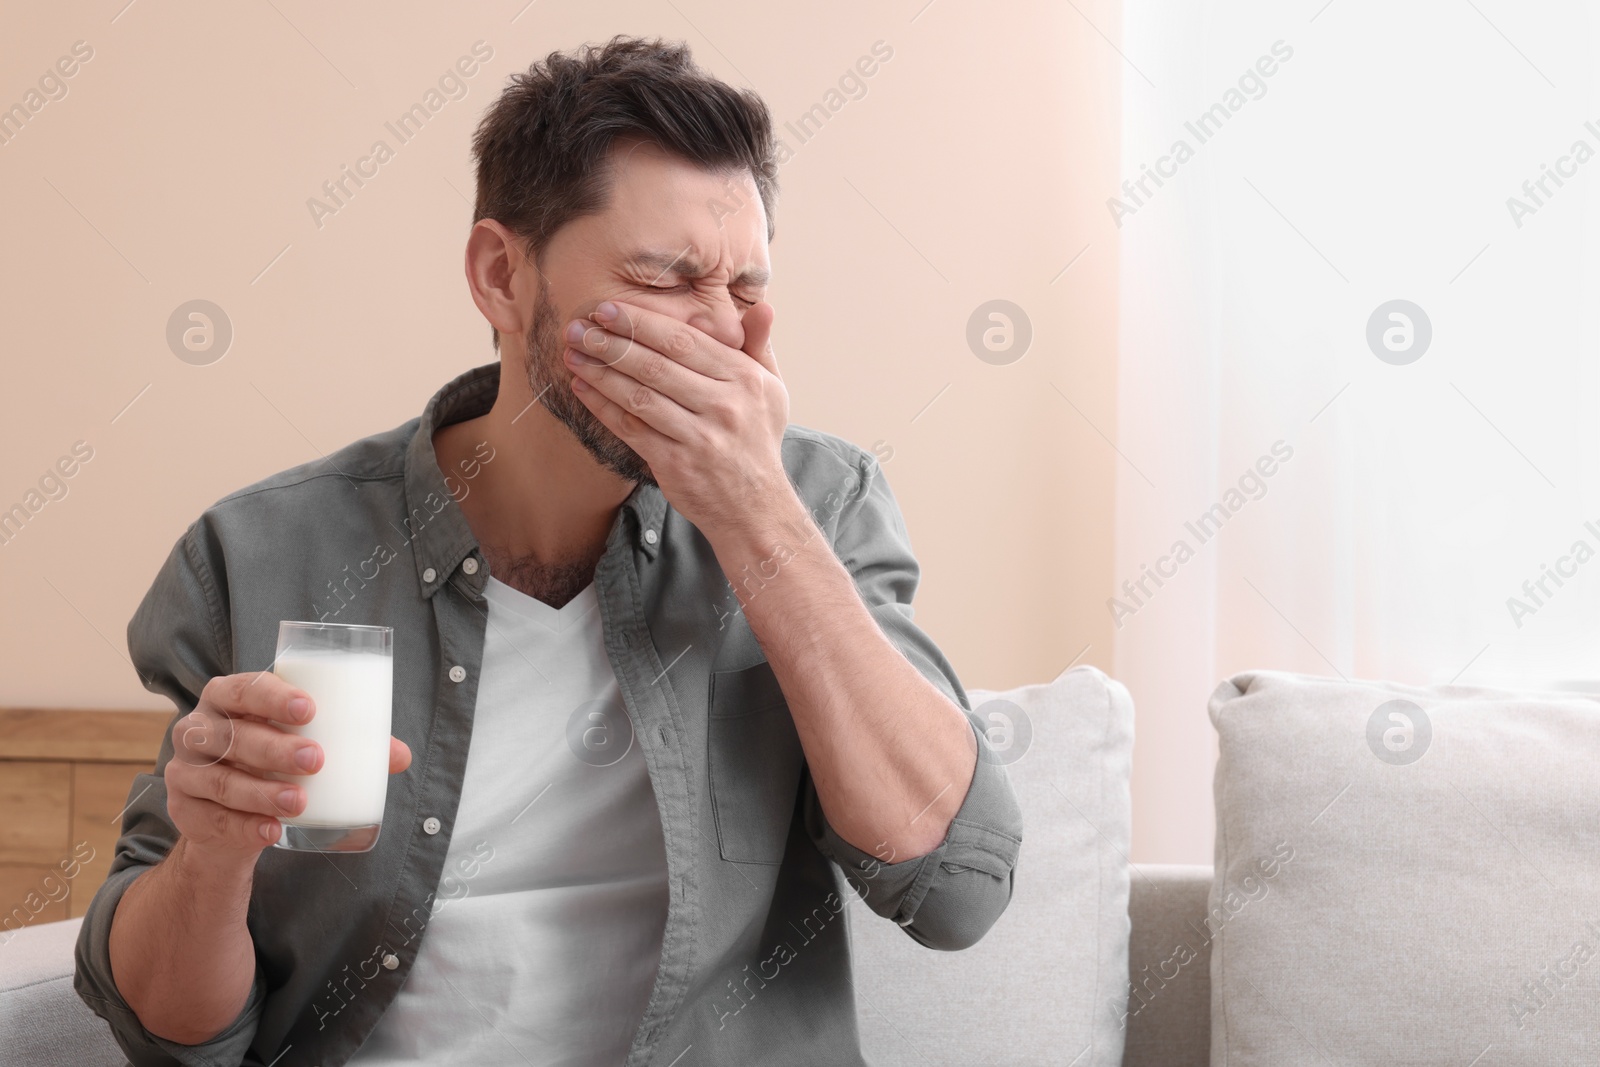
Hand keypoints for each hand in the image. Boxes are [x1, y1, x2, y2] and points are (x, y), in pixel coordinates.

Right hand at [165, 672, 411, 863]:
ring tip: (300, 803)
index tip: (309, 710)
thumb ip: (350, 745)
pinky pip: (211, 818)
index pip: (245, 687)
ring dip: (262, 792)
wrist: (230, 815)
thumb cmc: (272, 762)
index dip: (273, 696)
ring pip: (221, 780)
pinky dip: (243, 826)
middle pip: (232, 734)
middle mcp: (199, 728)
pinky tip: (271, 831)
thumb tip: (401, 755)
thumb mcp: (303, 744)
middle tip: (316, 760)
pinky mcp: (182, 809)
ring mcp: (185, 770)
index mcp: (229, 698)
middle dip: (274, 748)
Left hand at [561, 299, 794, 535]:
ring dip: (600, 372)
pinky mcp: (675, 464)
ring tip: (572, 353)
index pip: (685, 341)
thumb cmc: (757, 440)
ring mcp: (699, 437)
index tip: (608, 308)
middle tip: (577, 327)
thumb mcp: (772, 390)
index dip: (642, 322)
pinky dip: (602, 406)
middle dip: (611, 343)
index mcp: (744, 379)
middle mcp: (724, 405)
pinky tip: (581, 387)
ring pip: (639, 396)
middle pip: (657, 366)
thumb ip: (759, 345)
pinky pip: (631, 428)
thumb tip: (762, 305)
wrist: (755, 507)